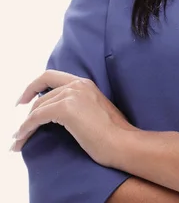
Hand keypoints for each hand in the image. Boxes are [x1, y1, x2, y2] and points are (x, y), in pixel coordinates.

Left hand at [11, 70, 138, 166]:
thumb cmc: (112, 133)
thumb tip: (57, 114)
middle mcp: (78, 84)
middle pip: (41, 92)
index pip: (52, 76)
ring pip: (37, 107)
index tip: (25, 100)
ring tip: (19, 139)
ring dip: (25, 124)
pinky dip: (26, 128)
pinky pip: (36, 117)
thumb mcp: (94, 110)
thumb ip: (79, 104)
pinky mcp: (66, 108)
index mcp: (85, 83)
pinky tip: (21, 138)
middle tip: (18, 126)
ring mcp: (72, 94)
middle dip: (26, 108)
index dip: (34, 86)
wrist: (121, 141)